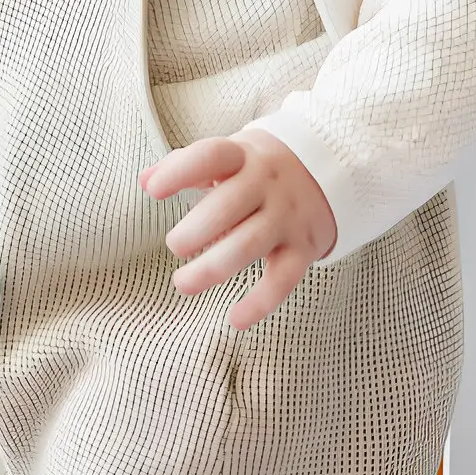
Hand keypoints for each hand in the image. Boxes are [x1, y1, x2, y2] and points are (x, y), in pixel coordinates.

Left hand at [139, 127, 336, 330]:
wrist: (330, 169)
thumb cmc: (258, 166)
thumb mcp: (227, 155)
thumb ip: (184, 165)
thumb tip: (144, 180)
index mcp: (242, 156)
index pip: (210, 156)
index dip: (180, 172)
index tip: (153, 191)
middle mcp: (266, 185)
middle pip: (229, 206)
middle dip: (197, 229)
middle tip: (174, 246)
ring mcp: (287, 217)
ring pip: (251, 244)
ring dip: (214, 268)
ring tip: (182, 283)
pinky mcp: (303, 248)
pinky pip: (283, 279)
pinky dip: (260, 302)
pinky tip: (236, 319)